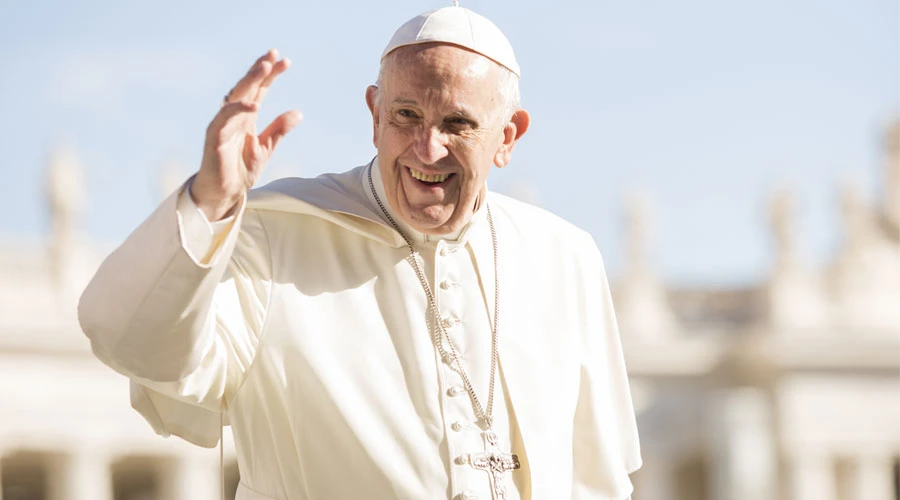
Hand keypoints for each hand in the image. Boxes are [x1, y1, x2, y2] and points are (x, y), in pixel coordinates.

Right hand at [192, 49, 301, 220]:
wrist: (224, 192)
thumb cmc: (240, 169)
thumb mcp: (265, 148)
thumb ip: (279, 129)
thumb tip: (298, 113)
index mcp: (246, 117)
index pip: (259, 90)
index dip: (270, 75)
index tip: (285, 61)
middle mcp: (233, 116)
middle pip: (247, 87)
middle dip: (259, 70)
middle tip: (273, 54)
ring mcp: (222, 124)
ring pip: (235, 96)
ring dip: (249, 81)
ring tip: (264, 68)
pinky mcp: (214, 137)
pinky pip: (225, 119)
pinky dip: (238, 109)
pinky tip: (254, 104)